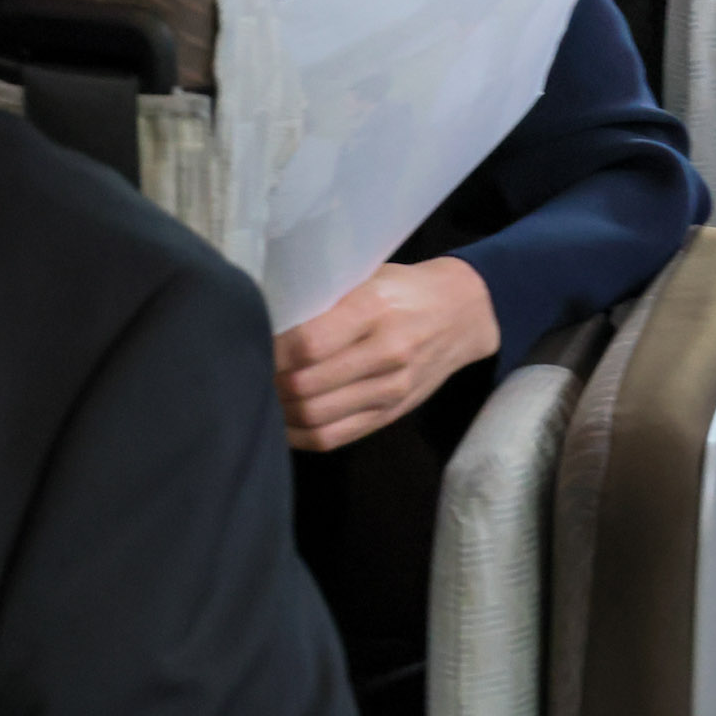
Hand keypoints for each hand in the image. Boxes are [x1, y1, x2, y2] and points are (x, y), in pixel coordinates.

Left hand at [273, 257, 498, 451]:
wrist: (465, 313)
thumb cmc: (405, 289)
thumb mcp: (369, 277)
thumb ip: (325, 301)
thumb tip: (266, 323)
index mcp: (376, 308)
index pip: (308, 344)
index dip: (271, 352)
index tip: (252, 344)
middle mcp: (388, 352)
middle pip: (306, 387)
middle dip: (269, 384)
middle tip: (250, 373)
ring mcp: (392, 389)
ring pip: (315, 417)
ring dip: (279, 411)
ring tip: (264, 395)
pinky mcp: (392, 413)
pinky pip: (333, 437)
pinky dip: (298, 434)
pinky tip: (284, 420)